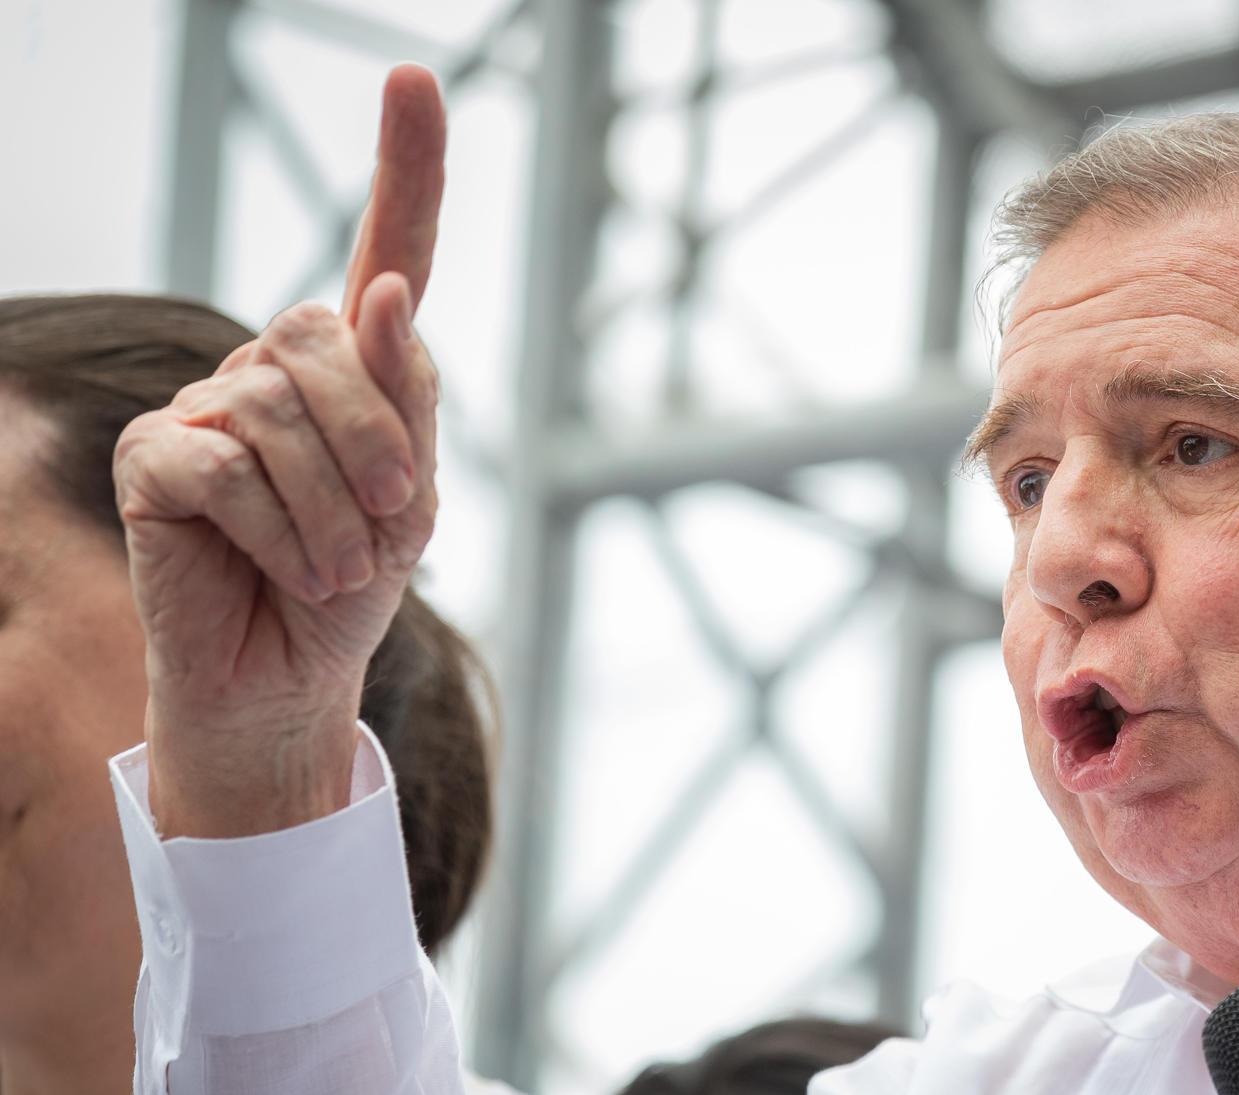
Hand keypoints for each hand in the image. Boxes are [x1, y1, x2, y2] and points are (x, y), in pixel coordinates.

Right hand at [115, 66, 445, 837]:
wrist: (289, 677)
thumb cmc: (355, 582)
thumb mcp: (411, 500)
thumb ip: (405, 401)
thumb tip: (378, 296)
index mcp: (358, 365)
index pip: (391, 248)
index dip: (406, 168)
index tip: (418, 79)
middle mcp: (277, 364)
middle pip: (328, 332)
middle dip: (378, 437)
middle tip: (395, 523)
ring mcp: (207, 404)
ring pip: (278, 407)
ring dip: (334, 506)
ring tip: (339, 567)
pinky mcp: (154, 456)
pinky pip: (222, 464)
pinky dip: (277, 528)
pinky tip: (287, 567)